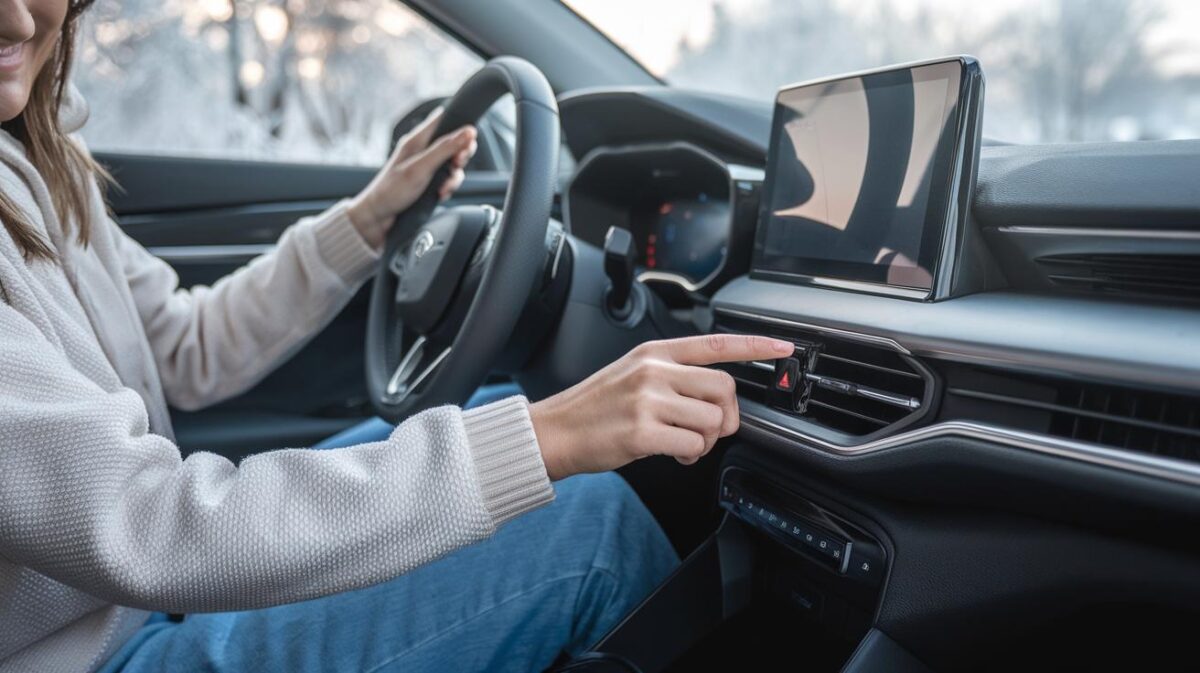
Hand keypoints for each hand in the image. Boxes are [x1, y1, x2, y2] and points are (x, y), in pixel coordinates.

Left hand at [347, 108, 477, 247]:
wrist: (378, 218)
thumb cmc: (390, 191)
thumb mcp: (421, 168)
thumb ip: (445, 149)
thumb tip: (467, 132)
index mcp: (417, 140)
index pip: (444, 119)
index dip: (460, 125)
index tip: (469, 139)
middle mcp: (423, 150)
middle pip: (454, 143)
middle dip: (461, 155)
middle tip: (456, 163)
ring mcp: (427, 166)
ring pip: (453, 164)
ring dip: (454, 177)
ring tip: (444, 187)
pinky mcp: (429, 182)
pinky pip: (448, 180)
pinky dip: (447, 188)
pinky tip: (439, 195)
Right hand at [529, 334, 794, 479]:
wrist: (556, 431)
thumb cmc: (596, 407)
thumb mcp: (633, 373)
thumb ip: (673, 375)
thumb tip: (716, 395)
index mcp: (656, 353)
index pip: (717, 343)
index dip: (756, 346)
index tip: (784, 348)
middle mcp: (654, 371)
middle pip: (724, 388)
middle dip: (727, 417)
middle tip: (711, 430)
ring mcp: (648, 400)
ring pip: (712, 420)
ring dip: (707, 441)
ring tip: (685, 444)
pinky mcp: (642, 432)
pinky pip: (693, 444)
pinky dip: (691, 454)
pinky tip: (675, 453)